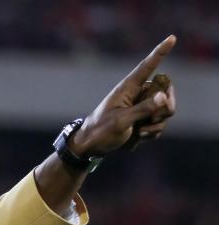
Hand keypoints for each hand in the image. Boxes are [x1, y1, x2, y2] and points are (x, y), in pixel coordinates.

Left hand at [71, 35, 178, 156]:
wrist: (92, 147)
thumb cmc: (100, 131)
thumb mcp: (121, 121)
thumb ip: (143, 109)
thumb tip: (163, 96)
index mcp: (128, 88)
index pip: (147, 67)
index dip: (160, 52)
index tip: (172, 38)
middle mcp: (137, 94)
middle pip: (166, 91)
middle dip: (166, 106)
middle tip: (154, 119)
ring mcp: (142, 107)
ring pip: (165, 109)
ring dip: (158, 123)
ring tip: (141, 131)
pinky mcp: (143, 120)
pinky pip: (160, 123)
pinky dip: (154, 131)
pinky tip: (140, 136)